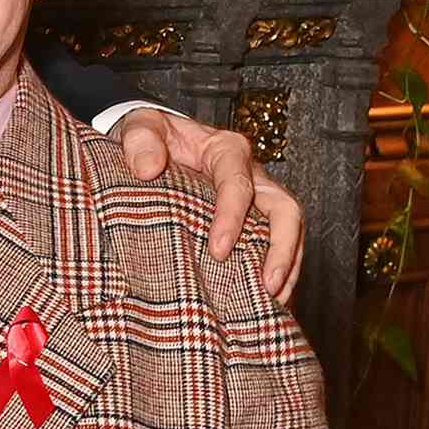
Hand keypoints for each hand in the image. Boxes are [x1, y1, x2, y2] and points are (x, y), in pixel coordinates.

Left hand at [114, 109, 303, 302]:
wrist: (152, 143)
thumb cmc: (150, 136)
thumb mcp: (140, 126)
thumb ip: (140, 141)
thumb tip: (147, 169)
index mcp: (226, 150)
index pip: (239, 185)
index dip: (233, 218)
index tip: (218, 250)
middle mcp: (251, 174)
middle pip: (284, 209)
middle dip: (282, 249)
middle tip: (267, 285)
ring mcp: (256, 199)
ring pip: (288, 230)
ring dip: (287, 267)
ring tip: (274, 302)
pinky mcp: (251, 220)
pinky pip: (273, 245)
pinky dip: (276, 273)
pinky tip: (265, 301)